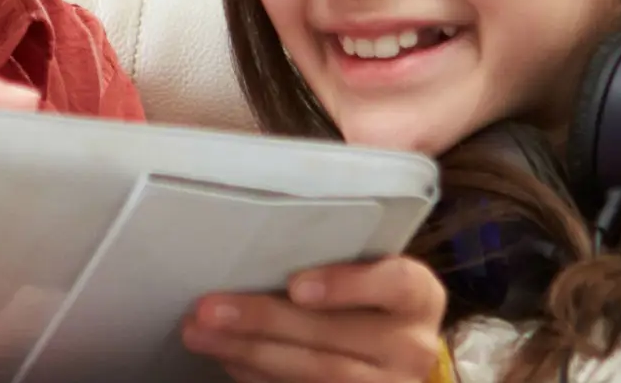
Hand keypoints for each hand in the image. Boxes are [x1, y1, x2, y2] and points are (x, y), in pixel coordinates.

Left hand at [184, 255, 447, 382]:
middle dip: (265, 322)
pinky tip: (230, 359)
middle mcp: (413, 346)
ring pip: (317, 374)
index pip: (396, 284)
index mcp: (418, 296)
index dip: (347, 285)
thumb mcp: (368, 274)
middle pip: (336, 336)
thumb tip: (250, 251)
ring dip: (250, 354)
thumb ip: (330, 261)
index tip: (296, 285)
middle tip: (208, 309)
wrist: (392, 357)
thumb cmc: (367, 300)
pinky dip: (259, 377)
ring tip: (202, 335)